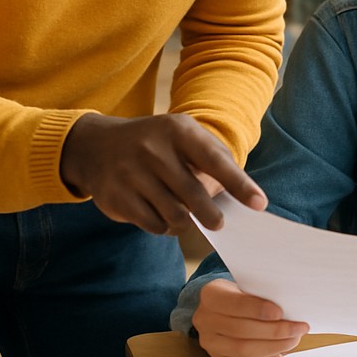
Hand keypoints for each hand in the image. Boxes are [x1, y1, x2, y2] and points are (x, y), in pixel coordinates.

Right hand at [59, 111, 266, 234]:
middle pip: (194, 195)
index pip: (215, 160)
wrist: (97, 146)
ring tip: (184, 213)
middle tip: (218, 222)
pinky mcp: (116, 197)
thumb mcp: (183, 136)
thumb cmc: (156, 143)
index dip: (239, 184)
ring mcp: (131, 174)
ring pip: (174, 215)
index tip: (259, 203)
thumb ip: (213, 159)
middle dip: (212, 215)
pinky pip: (153, 225)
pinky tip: (160, 212)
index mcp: (177, 130)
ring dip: (185, 221)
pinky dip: (163, 226)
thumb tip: (238, 196)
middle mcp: (153, 149)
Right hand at [192, 279, 308, 356]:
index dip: (257, 309)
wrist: (224, 310)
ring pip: (243, 352)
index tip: (279, 312)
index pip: (234, 304)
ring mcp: (211, 346)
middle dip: (274, 331)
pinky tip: (279, 352)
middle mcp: (205, 322)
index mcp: (210, 296)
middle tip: (297, 328)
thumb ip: (260, 294)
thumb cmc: (241, 295)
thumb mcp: (246, 285)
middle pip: (241, 331)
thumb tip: (289, 307)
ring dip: (274, 347)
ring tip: (294, 339)